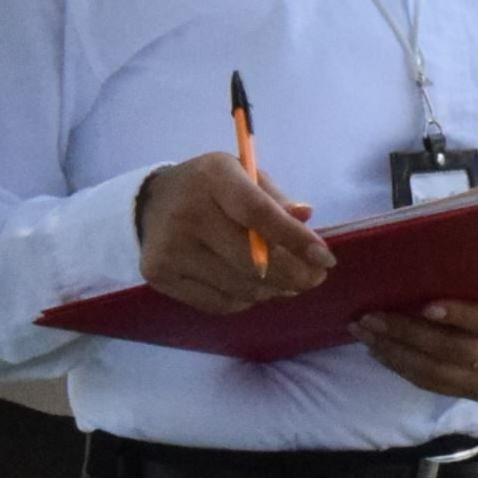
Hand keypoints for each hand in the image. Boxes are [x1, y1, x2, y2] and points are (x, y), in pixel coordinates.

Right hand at [137, 154, 331, 316]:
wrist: (151, 203)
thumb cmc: (211, 188)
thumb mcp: (244, 175)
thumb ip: (275, 198)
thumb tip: (306, 219)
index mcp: (213, 177)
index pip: (258, 214)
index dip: (296, 240)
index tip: (325, 258)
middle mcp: (187, 212)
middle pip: (252, 261)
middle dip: (294, 275)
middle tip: (315, 278)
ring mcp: (170, 248)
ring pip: (241, 288)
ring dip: (274, 290)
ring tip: (288, 282)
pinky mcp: (159, 276)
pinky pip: (219, 303)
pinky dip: (247, 299)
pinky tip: (256, 287)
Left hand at [357, 295, 477, 402]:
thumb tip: (427, 253)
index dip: (459, 314)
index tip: (425, 306)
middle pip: (456, 350)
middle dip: (409, 334)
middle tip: (371, 317)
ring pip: (438, 373)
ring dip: (395, 353)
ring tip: (364, 333)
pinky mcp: (475, 396)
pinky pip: (432, 385)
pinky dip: (402, 367)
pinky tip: (379, 351)